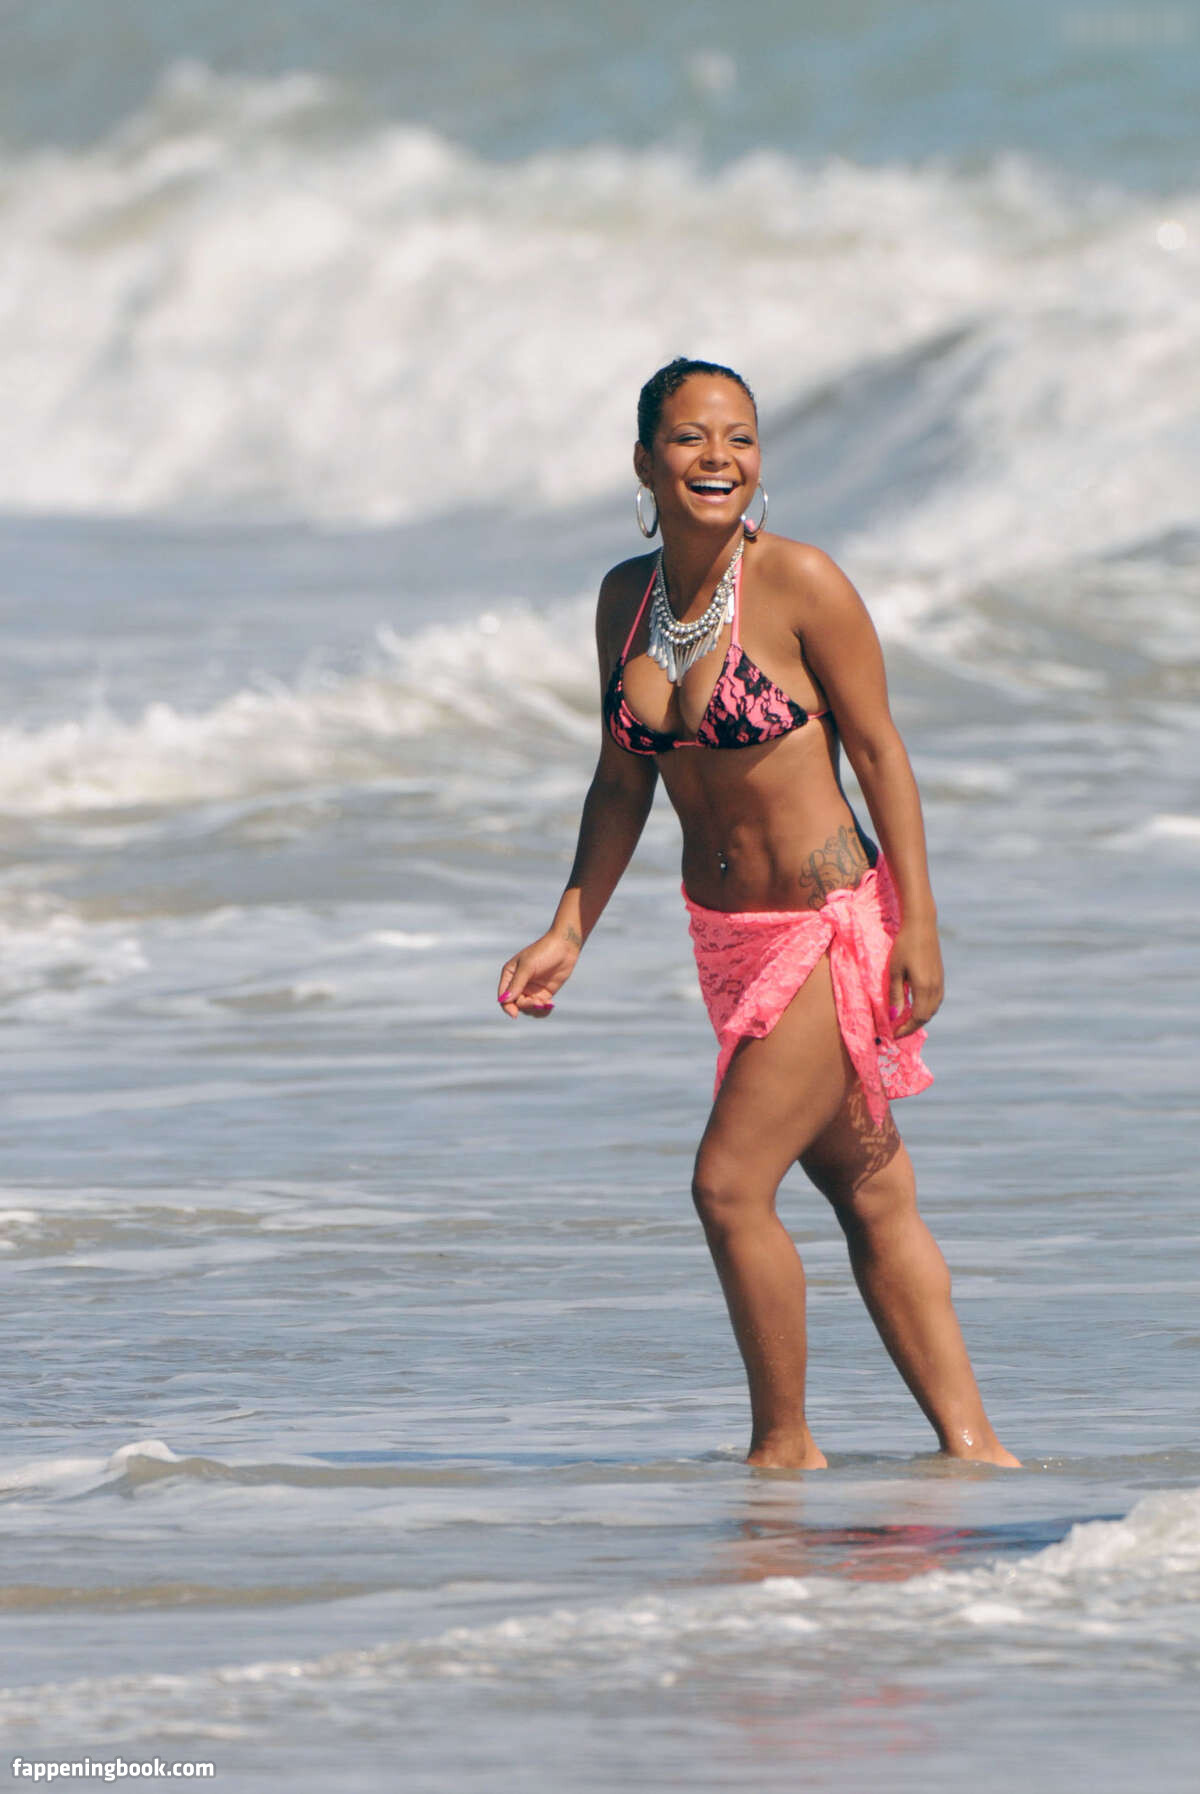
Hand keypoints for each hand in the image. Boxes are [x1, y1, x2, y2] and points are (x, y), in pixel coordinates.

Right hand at [497, 930, 580, 1019]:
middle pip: (516, 1004)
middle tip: (539, 1003)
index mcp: (509, 975)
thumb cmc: (543, 952)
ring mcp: (531, 989)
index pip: (504, 996)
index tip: (515, 1014)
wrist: (565, 946)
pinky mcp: (543, 993)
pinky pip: (539, 1008)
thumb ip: (516, 984)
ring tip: (547, 1003)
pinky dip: (543, 1010)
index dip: (507, 1006)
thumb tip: (504, 1001)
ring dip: (536, 1009)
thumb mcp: (528, 967)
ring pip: (528, 1009)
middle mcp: (518, 984)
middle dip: (527, 1006)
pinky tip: (550, 1005)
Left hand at [887, 919, 943, 1038]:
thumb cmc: (904, 946)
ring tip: (904, 1020)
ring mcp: (940, 982)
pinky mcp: (940, 976)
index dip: (906, 1029)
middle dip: (912, 1026)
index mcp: (924, 988)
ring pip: (932, 1009)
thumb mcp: (895, 971)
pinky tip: (915, 1006)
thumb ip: (895, 996)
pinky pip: (935, 1001)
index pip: (917, 1018)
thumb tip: (894, 1017)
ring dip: (920, 1018)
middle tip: (897, 1030)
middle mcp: (935, 988)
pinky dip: (925, 1008)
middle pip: (926, 1016)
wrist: (921, 926)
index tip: (893, 1034)